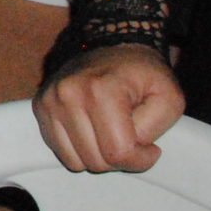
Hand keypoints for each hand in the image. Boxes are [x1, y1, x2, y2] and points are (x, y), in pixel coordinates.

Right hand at [34, 43, 183, 173]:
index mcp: (101, 90)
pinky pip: (60, 152)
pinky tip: (92, 132)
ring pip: (75, 162)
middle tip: (130, 138)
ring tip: (110, 135)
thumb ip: (155, 129)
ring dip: (97, 156)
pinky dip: (79, 151)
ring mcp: (50, 100)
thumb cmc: (143, 75)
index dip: (141, 159)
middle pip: (96, 161)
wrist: (112, 49)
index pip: (118, 152)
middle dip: (119, 158)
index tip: (151, 148)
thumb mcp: (170, 99)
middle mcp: (68, 94)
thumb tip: (132, 150)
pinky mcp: (40, 107)